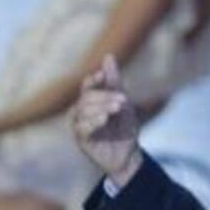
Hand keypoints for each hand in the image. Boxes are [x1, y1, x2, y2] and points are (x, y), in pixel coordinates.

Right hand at [72, 54, 141, 185]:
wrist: (129, 153)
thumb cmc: (124, 127)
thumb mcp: (122, 101)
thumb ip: (114, 81)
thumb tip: (108, 56)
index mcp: (91, 100)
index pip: (87, 85)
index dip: (94, 80)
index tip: (102, 75)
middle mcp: (81, 111)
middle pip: (87, 97)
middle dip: (105, 96)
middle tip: (123, 100)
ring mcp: (80, 125)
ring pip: (83, 111)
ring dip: (102, 107)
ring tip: (117, 109)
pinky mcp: (81, 140)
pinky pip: (81, 128)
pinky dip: (93, 122)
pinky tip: (104, 119)